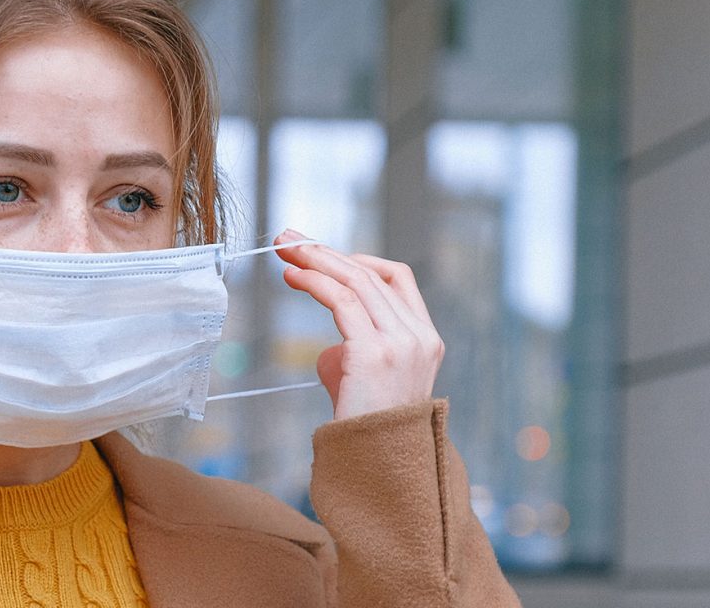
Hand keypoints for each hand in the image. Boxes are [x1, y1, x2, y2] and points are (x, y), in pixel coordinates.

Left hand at [274, 229, 443, 419]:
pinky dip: (313, 282)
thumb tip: (331, 347)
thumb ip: (356, 353)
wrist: (378, 470)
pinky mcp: (374, 352)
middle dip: (326, 251)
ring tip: (284, 250)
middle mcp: (419, 336)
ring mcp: (401, 343)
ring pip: (356, 280)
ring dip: (315, 259)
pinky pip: (341, 300)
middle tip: (289, 238)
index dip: (356, 259)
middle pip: (371, 273)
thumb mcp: (368, 381)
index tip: (320, 254)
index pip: (397, 278)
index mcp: (426, 339)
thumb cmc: (368, 431)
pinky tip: (292, 277)